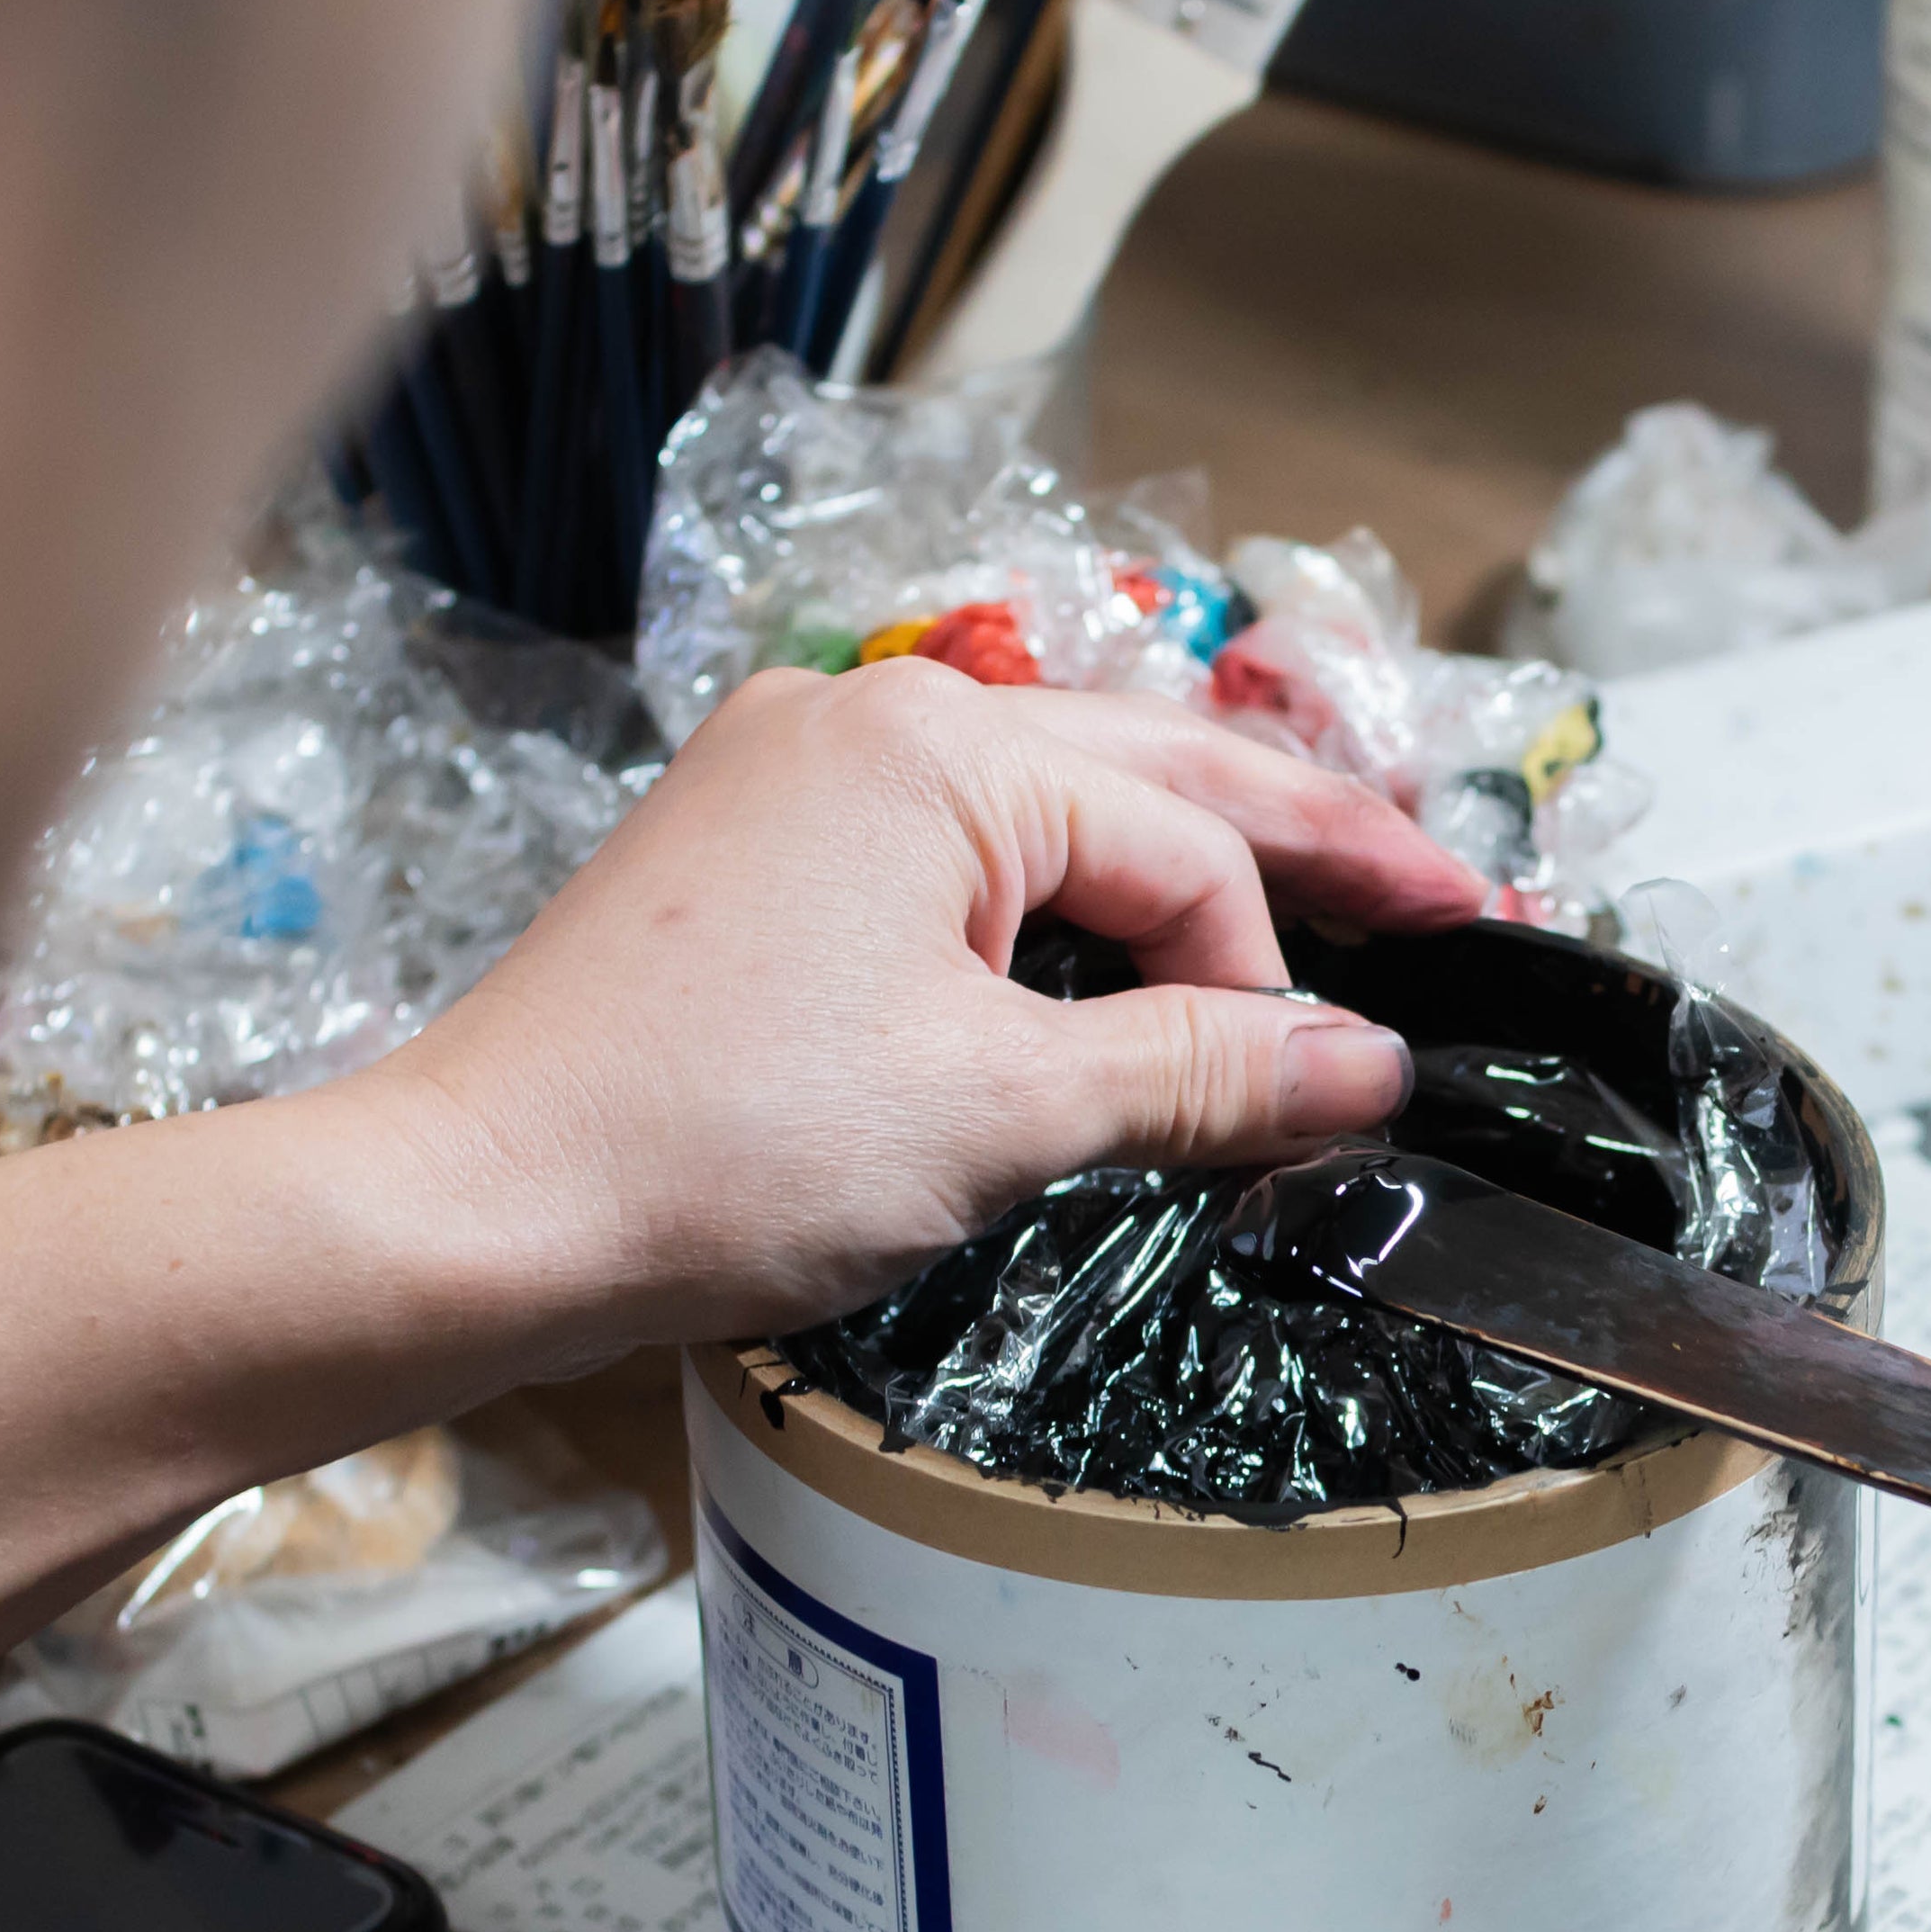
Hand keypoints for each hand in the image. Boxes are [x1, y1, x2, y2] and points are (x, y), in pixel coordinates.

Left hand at [343, 663, 1489, 1350]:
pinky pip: (954, 858)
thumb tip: (1367, 1068)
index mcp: (934, 748)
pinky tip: (1120, 961)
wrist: (474, 1210)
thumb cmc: (716, 1149)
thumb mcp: (997, 1112)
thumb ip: (1200, 1071)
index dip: (1270, 977)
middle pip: (1143, 772)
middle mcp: (863, 721)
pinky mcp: (749, 864)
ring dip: (1180, 873)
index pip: (1181, 846)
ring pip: (1050, 812)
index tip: (1323, 1093)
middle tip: (1456, 895)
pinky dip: (1059, 910)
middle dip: (1299, 845)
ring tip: (1314, 921)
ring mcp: (793, 782)